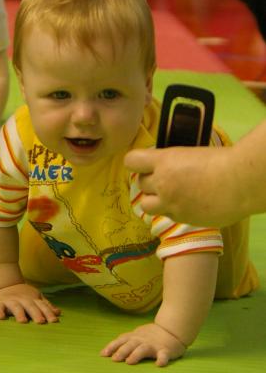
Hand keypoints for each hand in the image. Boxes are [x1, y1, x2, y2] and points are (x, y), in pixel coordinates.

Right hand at [0, 283, 60, 323]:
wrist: (3, 283)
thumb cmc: (22, 294)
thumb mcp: (36, 297)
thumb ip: (46, 305)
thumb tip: (58, 313)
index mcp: (33, 299)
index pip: (42, 306)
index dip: (48, 313)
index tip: (54, 321)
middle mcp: (23, 300)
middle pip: (30, 306)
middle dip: (36, 314)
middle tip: (41, 322)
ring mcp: (10, 301)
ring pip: (15, 307)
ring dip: (19, 313)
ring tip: (23, 321)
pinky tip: (1, 317)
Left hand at [100, 323, 185, 366]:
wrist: (171, 330)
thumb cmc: (149, 335)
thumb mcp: (134, 336)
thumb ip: (122, 342)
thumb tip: (104, 352)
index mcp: (134, 337)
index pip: (120, 341)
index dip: (112, 347)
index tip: (103, 354)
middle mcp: (141, 340)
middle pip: (130, 344)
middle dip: (121, 351)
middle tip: (114, 359)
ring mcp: (153, 345)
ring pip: (143, 349)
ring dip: (136, 354)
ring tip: (130, 361)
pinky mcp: (165, 350)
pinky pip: (163, 355)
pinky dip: (162, 359)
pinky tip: (159, 364)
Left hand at [124, 146, 238, 225]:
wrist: (240, 183)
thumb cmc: (222, 161)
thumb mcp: (190, 153)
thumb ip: (173, 161)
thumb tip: (164, 164)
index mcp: (164, 161)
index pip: (131, 161)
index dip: (137, 163)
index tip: (145, 164)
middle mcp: (162, 183)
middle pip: (139, 184)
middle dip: (149, 182)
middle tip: (163, 180)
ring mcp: (170, 203)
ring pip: (146, 206)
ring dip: (154, 200)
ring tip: (168, 196)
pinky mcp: (182, 218)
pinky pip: (166, 216)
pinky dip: (172, 211)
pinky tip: (186, 205)